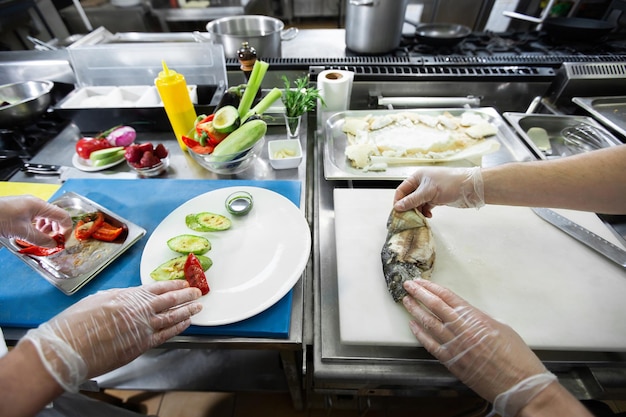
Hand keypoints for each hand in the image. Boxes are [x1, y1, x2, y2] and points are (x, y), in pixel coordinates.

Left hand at [0, 195, 72, 247]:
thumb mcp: (22, 232)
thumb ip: (40, 239)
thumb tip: (52, 245)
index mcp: (39, 205)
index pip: (63, 217)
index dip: (66, 230)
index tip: (62, 241)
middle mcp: (35, 203)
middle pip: (55, 217)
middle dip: (56, 231)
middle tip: (52, 243)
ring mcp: (27, 205)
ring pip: (46, 218)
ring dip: (47, 230)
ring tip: (41, 240)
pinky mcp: (20, 209)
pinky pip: (36, 218)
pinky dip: (38, 227)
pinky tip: (32, 234)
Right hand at [20, 280, 202, 391]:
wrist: (70, 347)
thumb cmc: (76, 324)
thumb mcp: (98, 300)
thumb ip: (117, 298)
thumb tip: (125, 300)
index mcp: (128, 295)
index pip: (157, 287)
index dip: (172, 285)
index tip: (183, 283)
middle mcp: (139, 309)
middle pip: (170, 299)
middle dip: (186, 295)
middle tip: (198, 292)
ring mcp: (143, 327)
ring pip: (172, 316)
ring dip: (187, 310)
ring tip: (198, 307)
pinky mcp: (142, 344)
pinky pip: (166, 333)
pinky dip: (178, 327)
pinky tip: (186, 324)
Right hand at [393, 167, 483, 216]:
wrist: (470, 188)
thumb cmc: (450, 184)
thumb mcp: (427, 192)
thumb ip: (412, 200)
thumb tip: (397, 207)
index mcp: (418, 177)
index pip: (402, 189)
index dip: (398, 200)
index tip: (397, 212)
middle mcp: (422, 183)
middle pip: (409, 197)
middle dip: (408, 207)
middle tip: (408, 217)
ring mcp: (430, 191)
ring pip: (418, 203)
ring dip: (417, 210)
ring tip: (419, 217)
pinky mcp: (437, 198)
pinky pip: (426, 206)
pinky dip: (426, 211)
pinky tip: (428, 215)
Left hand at [402, 279, 555, 416]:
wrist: (519, 384)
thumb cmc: (516, 357)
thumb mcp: (501, 327)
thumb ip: (479, 319)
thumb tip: (466, 315)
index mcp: (475, 318)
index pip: (447, 297)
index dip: (431, 288)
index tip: (421, 282)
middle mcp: (462, 330)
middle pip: (434, 306)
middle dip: (419, 294)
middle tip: (408, 286)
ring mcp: (455, 346)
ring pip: (429, 323)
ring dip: (415, 311)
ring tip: (406, 302)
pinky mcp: (452, 362)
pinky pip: (431, 345)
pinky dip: (420, 334)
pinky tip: (413, 326)